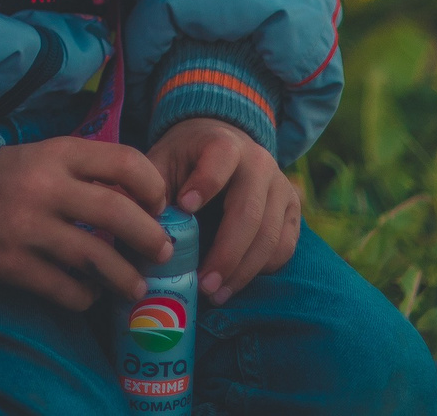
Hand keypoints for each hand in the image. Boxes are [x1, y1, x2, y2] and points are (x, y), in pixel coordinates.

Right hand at [0, 136, 170, 310]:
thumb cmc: (9, 177)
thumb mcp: (46, 156)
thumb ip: (88, 172)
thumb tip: (144, 206)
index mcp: (58, 153)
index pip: (123, 162)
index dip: (153, 187)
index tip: (159, 206)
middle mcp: (44, 187)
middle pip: (117, 213)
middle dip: (150, 238)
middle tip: (163, 253)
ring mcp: (26, 227)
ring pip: (96, 259)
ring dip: (126, 278)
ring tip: (135, 287)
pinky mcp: (10, 263)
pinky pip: (64, 289)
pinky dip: (85, 296)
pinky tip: (89, 294)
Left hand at [148, 116, 301, 305]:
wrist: (223, 143)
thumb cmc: (186, 159)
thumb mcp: (164, 161)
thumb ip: (152, 189)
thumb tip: (144, 228)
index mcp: (224, 144)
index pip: (220, 159)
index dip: (204, 183)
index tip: (184, 207)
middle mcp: (259, 163)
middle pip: (249, 212)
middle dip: (226, 254)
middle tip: (204, 285)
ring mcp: (280, 186)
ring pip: (270, 236)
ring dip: (243, 271)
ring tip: (216, 294)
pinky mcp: (292, 209)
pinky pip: (285, 247)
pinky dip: (263, 269)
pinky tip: (237, 282)